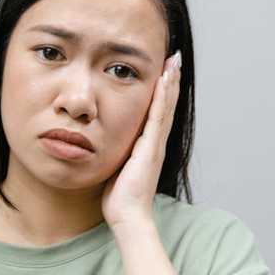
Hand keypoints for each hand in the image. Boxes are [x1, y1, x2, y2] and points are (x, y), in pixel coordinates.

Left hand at [101, 50, 181, 229]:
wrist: (128, 217)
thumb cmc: (119, 199)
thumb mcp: (116, 168)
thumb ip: (116, 155)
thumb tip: (101, 143)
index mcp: (148, 146)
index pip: (157, 112)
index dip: (162, 91)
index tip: (164, 70)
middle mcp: (155, 142)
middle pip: (166, 104)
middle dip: (170, 80)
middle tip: (173, 57)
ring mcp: (155, 144)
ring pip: (166, 106)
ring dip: (170, 82)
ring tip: (173, 61)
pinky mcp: (151, 148)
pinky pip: (159, 116)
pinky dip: (164, 97)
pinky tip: (166, 80)